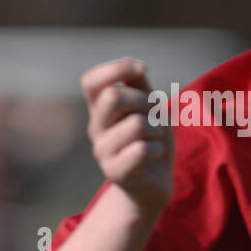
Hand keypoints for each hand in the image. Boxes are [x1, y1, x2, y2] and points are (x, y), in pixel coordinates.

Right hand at [81, 58, 171, 214]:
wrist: (154, 185)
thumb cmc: (152, 141)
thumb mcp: (150, 109)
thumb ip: (140, 85)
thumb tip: (135, 64)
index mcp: (100, 110)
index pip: (91, 81)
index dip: (115, 69)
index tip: (141, 69)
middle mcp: (95, 128)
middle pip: (114, 96)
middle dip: (147, 101)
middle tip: (157, 116)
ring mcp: (102, 151)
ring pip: (137, 124)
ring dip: (159, 130)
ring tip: (156, 140)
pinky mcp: (115, 172)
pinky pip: (143, 149)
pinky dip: (159, 149)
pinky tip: (154, 156)